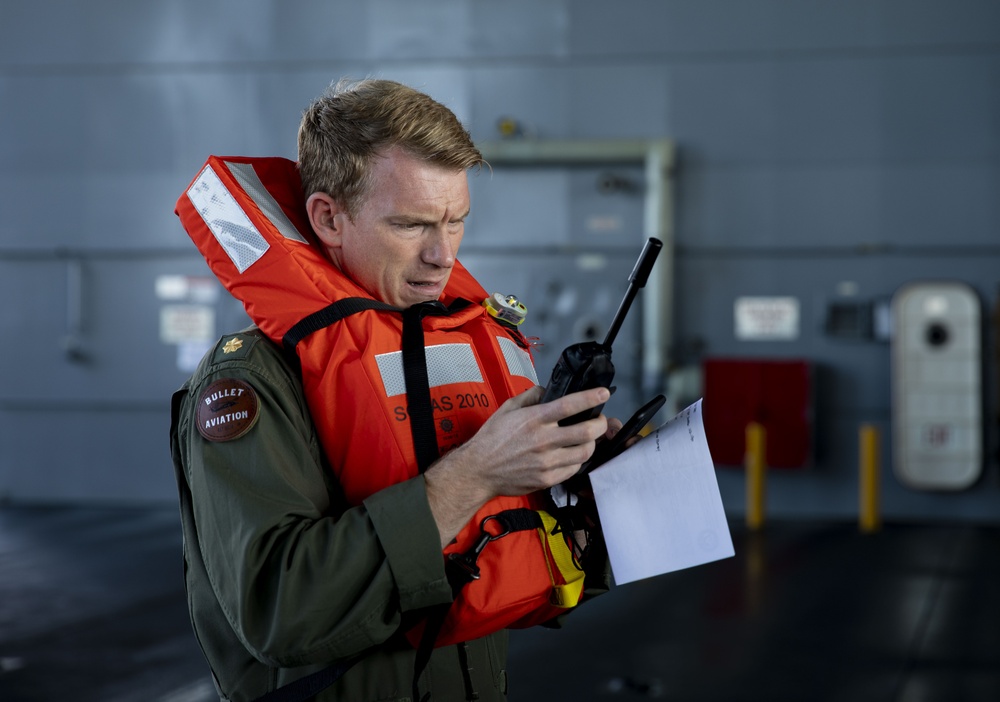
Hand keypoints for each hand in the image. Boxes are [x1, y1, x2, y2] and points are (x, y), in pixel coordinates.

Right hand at [424, 385, 608, 545]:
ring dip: (592, 444)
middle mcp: (543, 440)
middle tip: (599, 420)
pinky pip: (574, 469)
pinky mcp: (547, 479)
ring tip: (588, 439)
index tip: (603, 393)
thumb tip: (547, 390)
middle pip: (586, 432)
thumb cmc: (492, 439)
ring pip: (584, 453)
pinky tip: (573, 455)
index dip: (591, 398)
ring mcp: (546, 462)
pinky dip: (578, 460)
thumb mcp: (507, 409)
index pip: (569, 406)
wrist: (478, 471)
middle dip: (600, 424)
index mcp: (534, 419)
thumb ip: (530, 396)